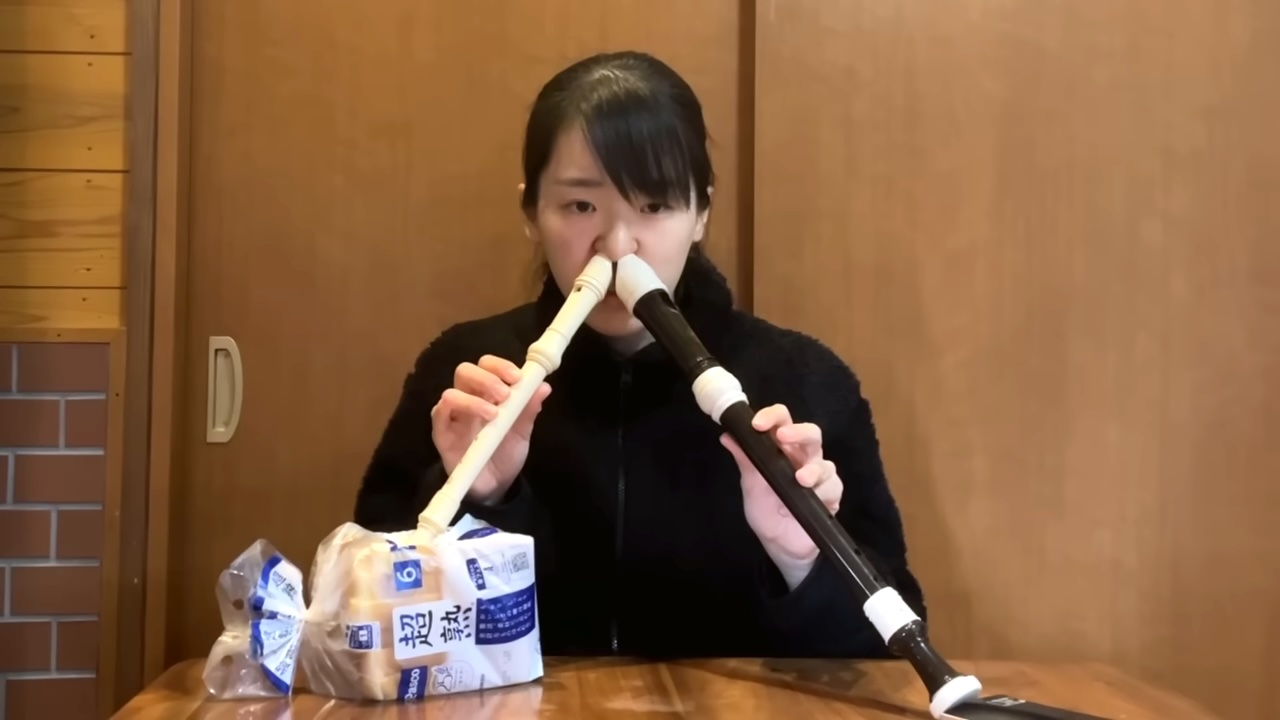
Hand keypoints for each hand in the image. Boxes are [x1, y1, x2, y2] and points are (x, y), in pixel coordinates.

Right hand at [430, 355, 550, 505]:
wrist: (495, 486)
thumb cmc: (505, 453)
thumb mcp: (522, 431)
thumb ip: (530, 409)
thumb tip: (544, 386)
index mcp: (488, 393)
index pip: (487, 366)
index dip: (500, 366)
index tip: (517, 378)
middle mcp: (468, 399)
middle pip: (465, 371)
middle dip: (487, 378)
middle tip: (505, 395)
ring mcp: (453, 416)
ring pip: (451, 392)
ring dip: (473, 399)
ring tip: (493, 414)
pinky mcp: (442, 434)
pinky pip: (438, 414)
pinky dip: (453, 410)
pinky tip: (473, 421)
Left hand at [720, 404, 841, 589]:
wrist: (780, 545)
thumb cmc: (766, 511)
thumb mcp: (751, 485)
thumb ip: (744, 460)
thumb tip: (727, 435)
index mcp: (782, 449)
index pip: (782, 422)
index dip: (773, 416)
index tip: (757, 424)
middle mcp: (803, 457)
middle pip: (811, 433)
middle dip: (799, 432)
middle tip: (784, 438)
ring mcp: (820, 475)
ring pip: (824, 462)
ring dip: (813, 469)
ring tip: (801, 479)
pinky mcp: (832, 495)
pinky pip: (833, 487)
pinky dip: (824, 490)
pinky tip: (815, 497)